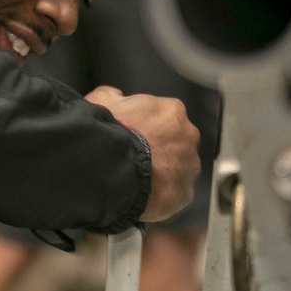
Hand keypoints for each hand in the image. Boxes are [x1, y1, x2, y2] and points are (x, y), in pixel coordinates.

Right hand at [85, 86, 200, 222]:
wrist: (111, 171)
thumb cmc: (109, 135)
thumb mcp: (101, 102)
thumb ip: (112, 95)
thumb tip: (115, 96)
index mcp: (172, 111)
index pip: (166, 116)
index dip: (148, 126)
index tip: (135, 134)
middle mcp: (188, 136)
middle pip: (177, 142)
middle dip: (160, 149)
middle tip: (137, 158)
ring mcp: (189, 166)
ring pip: (179, 169)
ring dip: (164, 173)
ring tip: (139, 179)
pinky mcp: (184, 193)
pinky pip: (175, 193)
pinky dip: (162, 195)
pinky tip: (143, 195)